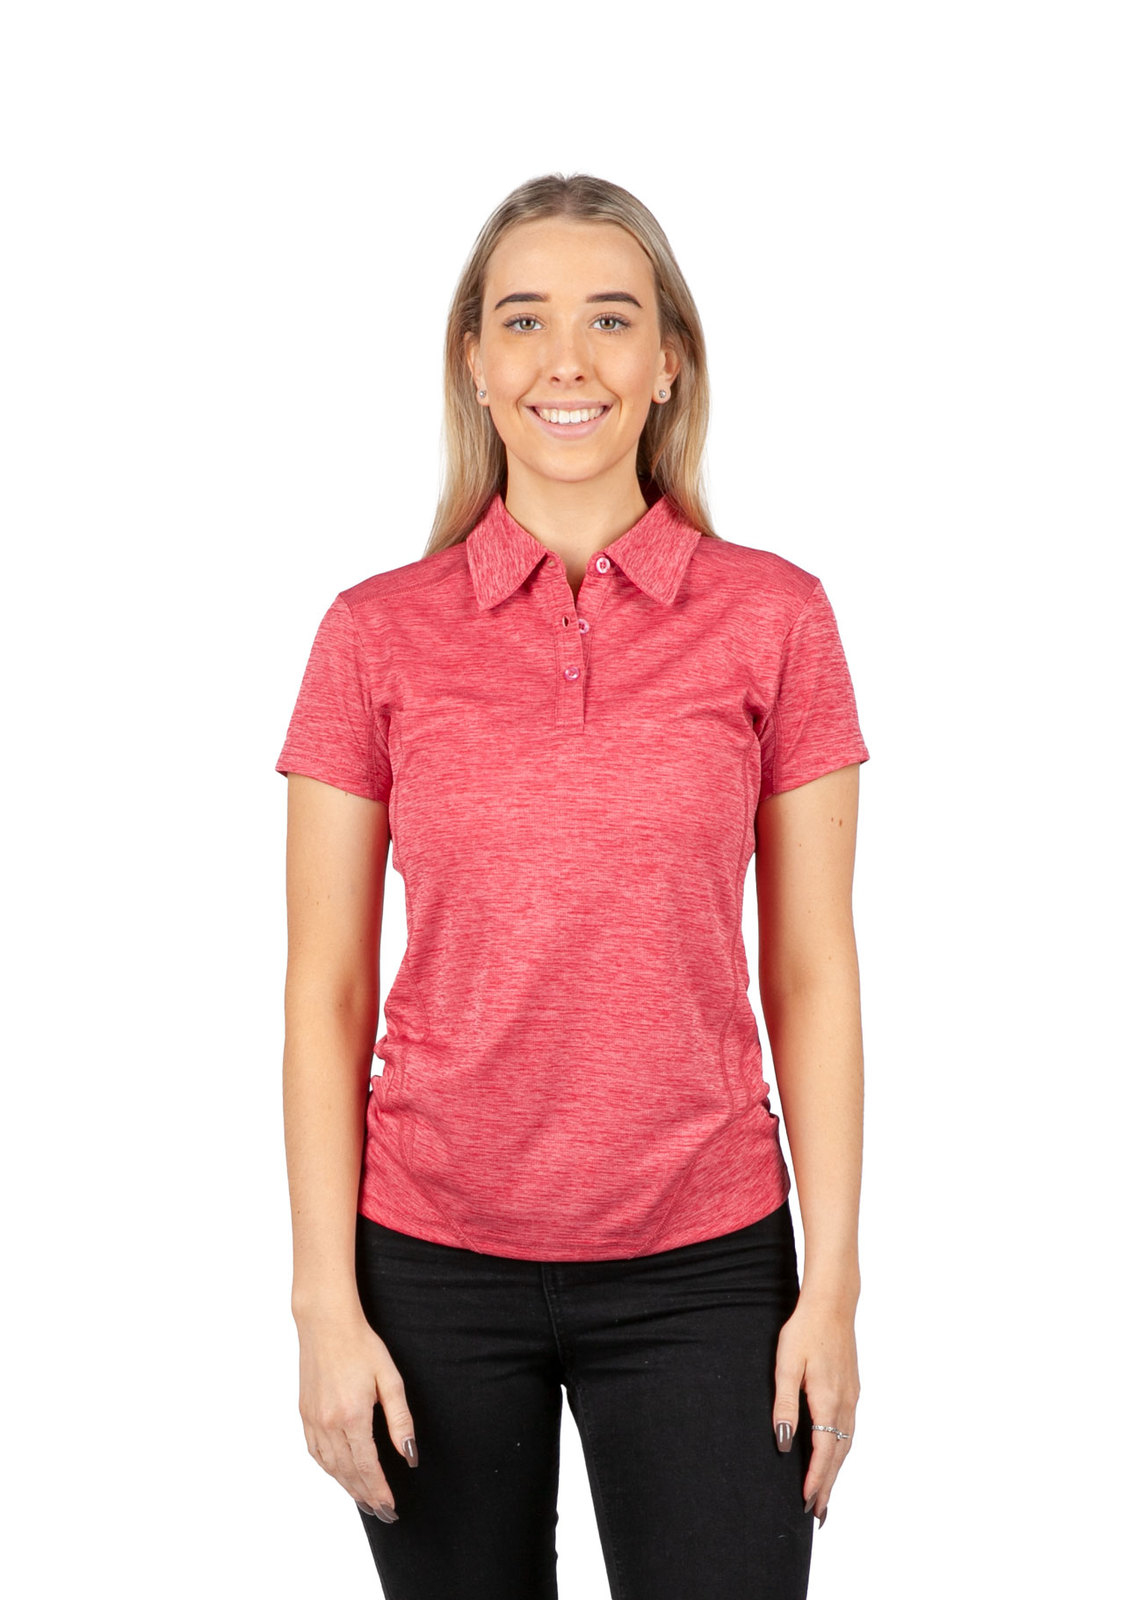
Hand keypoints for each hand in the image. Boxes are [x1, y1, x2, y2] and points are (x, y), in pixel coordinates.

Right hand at [296, 1310, 418, 1521]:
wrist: (326, 1323)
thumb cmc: (362, 1345)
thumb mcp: (390, 1378)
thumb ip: (400, 1420)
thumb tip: (410, 1454)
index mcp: (352, 1415)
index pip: (368, 1466)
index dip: (380, 1489)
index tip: (391, 1506)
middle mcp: (329, 1423)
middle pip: (349, 1472)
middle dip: (366, 1495)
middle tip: (381, 1513)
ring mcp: (313, 1419)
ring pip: (330, 1466)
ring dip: (347, 1487)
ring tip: (364, 1500)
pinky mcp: (305, 1413)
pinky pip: (315, 1451)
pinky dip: (329, 1469)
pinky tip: (339, 1474)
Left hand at [772, 1295, 858, 1525]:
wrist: (832, 1305)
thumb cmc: (804, 1331)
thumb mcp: (786, 1365)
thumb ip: (785, 1404)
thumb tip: (785, 1443)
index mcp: (828, 1400)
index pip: (823, 1452)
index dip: (815, 1479)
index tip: (806, 1502)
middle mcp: (845, 1404)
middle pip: (838, 1456)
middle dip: (827, 1485)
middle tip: (817, 1514)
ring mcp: (851, 1397)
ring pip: (846, 1445)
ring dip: (836, 1472)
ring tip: (825, 1495)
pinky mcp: (852, 1390)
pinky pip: (848, 1431)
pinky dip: (841, 1452)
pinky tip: (834, 1457)